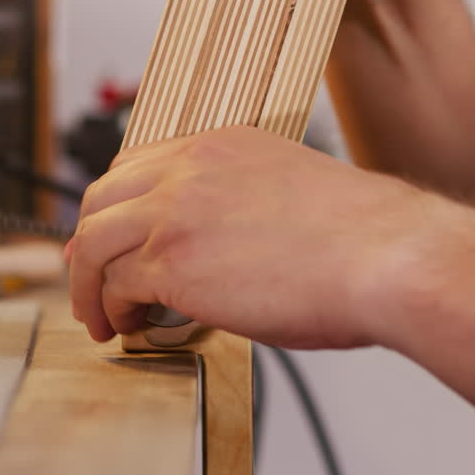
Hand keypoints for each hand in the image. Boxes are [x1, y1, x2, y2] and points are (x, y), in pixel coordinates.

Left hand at [65, 126, 431, 348]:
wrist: (386, 256)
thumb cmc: (361, 239)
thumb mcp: (291, 194)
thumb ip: (242, 207)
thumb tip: (226, 251)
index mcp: (221, 146)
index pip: (138, 166)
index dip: (116, 209)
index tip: (114, 240)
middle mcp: (190, 168)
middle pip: (101, 197)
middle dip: (89, 244)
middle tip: (93, 281)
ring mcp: (176, 211)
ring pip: (94, 242)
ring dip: (89, 285)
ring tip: (103, 319)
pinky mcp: (172, 261)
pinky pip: (114, 284)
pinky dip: (111, 310)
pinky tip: (128, 328)